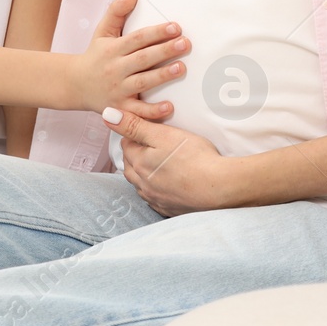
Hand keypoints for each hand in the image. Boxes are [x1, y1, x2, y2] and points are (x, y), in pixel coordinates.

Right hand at [69, 0, 186, 120]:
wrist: (75, 85)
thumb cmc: (95, 56)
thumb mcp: (102, 32)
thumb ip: (116, 12)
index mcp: (113, 49)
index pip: (137, 38)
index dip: (156, 32)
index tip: (175, 27)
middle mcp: (115, 69)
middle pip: (143, 58)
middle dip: (164, 50)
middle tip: (185, 43)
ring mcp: (117, 89)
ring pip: (142, 82)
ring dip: (162, 76)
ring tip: (181, 68)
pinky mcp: (120, 108)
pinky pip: (138, 111)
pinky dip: (153, 111)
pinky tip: (169, 107)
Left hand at [103, 108, 237, 216]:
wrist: (219, 188)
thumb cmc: (194, 157)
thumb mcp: (163, 134)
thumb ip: (134, 125)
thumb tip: (107, 115)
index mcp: (138, 164)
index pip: (127, 145)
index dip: (136, 134)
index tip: (147, 129)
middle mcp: (143, 185)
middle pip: (131, 166)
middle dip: (136, 155)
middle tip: (151, 144)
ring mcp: (156, 200)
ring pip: (141, 184)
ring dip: (144, 174)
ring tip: (158, 164)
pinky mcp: (169, 210)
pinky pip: (155, 199)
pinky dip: (157, 190)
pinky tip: (167, 184)